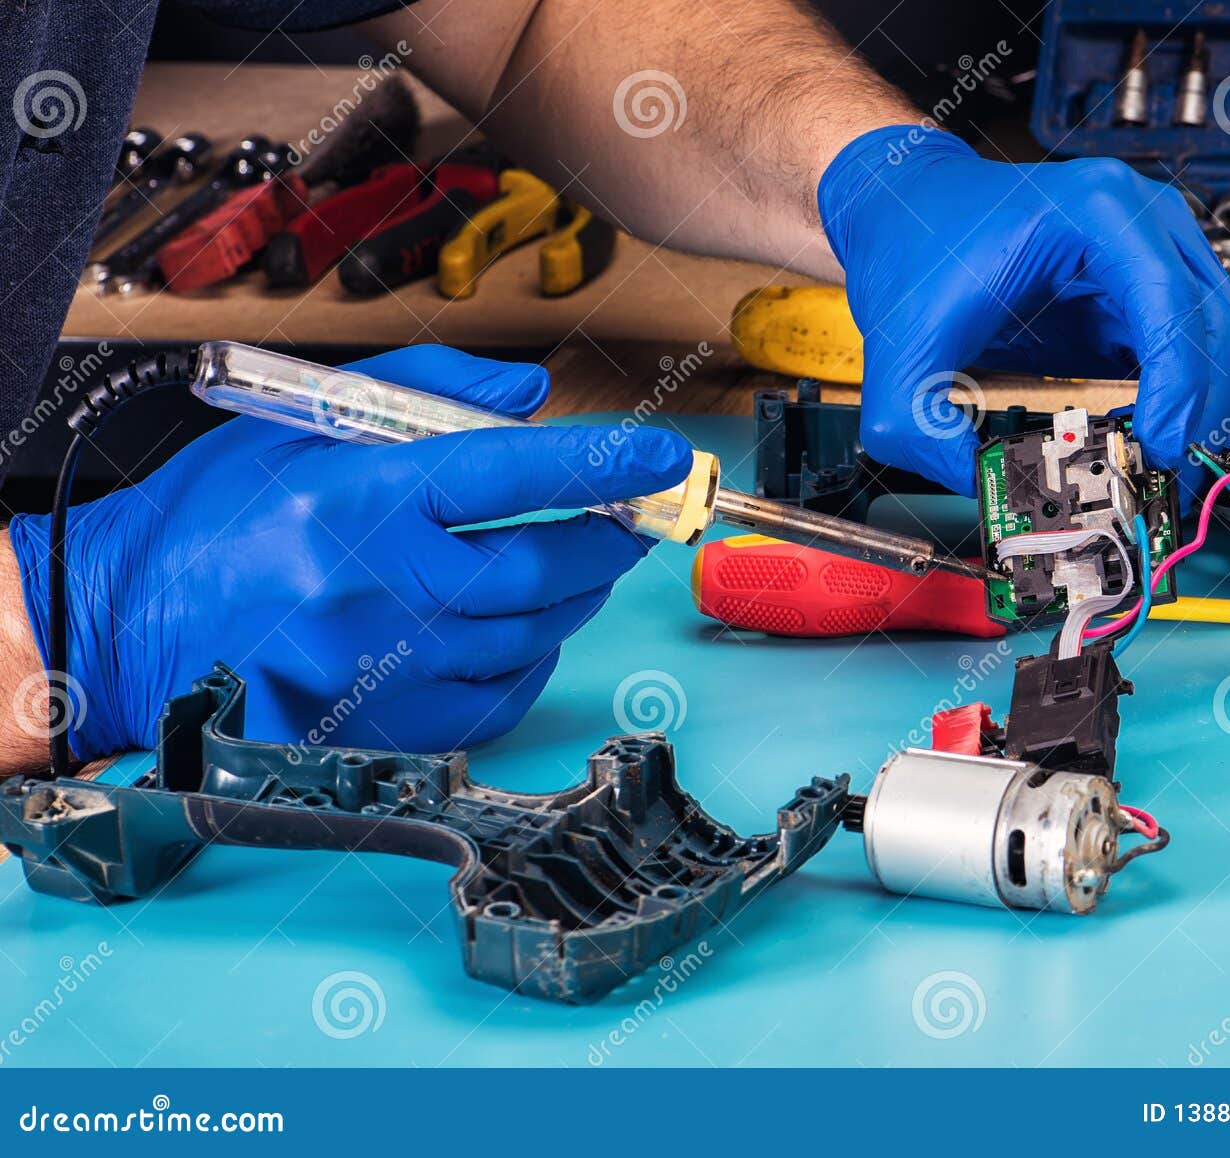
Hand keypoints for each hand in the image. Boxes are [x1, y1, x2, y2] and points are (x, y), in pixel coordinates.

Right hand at [8, 345, 690, 758]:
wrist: (127, 623)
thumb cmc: (215, 520)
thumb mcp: (303, 424)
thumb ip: (427, 393)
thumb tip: (529, 395)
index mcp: (363, 497)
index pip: (516, 473)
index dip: (605, 462)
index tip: (662, 456)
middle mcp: (381, 586)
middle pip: (542, 567)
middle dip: (605, 541)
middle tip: (630, 521)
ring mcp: (386, 666)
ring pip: (530, 633)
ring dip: (574, 597)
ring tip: (581, 566)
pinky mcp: (385, 725)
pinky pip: (499, 695)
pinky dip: (532, 658)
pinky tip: (527, 629)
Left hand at [817, 126, 1229, 499]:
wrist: (911, 209)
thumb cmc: (920, 245)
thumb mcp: (903, 346)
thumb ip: (923, 425)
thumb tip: (977, 487)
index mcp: (1101, 214)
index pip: (1175, 307)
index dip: (1180, 390)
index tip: (1158, 449)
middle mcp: (1147, 226)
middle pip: (1226, 331)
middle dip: (1205, 415)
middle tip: (1165, 476)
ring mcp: (1160, 258)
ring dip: (1211, 415)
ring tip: (1161, 465)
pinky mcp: (1152, 298)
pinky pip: (1205, 358)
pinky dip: (1195, 406)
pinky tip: (1149, 440)